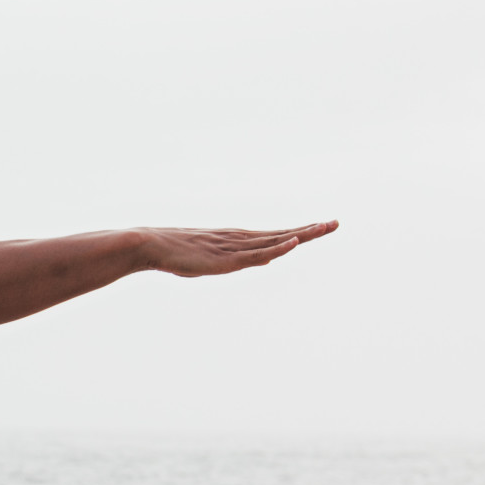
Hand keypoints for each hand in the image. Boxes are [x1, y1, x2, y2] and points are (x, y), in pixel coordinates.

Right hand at [142, 221, 337, 276]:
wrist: (149, 244)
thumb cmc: (175, 254)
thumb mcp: (213, 261)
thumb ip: (241, 260)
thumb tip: (269, 260)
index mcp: (237, 239)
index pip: (276, 235)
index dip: (300, 232)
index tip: (321, 225)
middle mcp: (240, 239)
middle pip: (282, 234)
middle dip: (309, 229)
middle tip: (335, 223)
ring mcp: (233, 247)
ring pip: (274, 241)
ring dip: (300, 235)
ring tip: (324, 228)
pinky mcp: (225, 259)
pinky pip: (256, 253)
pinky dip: (277, 247)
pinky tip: (293, 242)